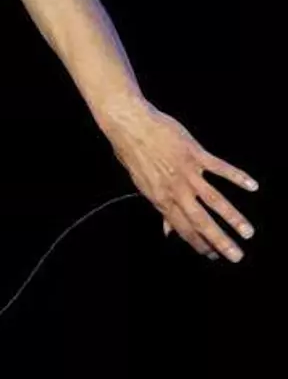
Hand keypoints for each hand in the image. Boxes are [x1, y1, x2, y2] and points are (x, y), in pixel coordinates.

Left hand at [105, 102, 257, 260]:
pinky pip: (219, 167)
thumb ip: (159, 207)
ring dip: (232, 217)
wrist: (129, 124)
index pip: (182, 228)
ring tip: (248, 232)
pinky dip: (237, 176)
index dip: (198, 244)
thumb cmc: (133, 153)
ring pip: (214, 200)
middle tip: (237, 256)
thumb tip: (167, 231)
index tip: (213, 255)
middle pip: (200, 221)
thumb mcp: (141, 184)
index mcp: (160, 199)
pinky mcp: (194, 154)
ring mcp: (186, 172)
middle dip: (219, 241)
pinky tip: (253, 186)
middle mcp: (175, 190)